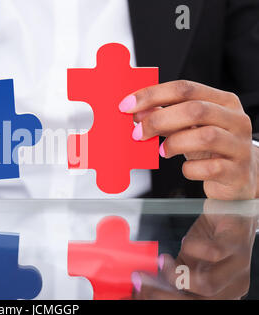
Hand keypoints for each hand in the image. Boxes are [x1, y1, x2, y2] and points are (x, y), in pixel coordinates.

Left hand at [119, 80, 256, 199]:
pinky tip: (187, 169)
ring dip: (174, 143)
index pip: (185, 88)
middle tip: (138, 133)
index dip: (152, 94)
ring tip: (162, 151)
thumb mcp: (189, 127)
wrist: (239, 175)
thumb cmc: (210, 147)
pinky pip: (210, 168)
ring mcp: (239, 145)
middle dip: (158, 120)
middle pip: (195, 110)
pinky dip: (190, 169)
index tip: (127, 105)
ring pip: (205, 137)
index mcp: (223, 101)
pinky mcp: (236, 172)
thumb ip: (165, 117)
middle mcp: (235, 119)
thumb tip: (138, 113)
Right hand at [132, 212, 256, 299]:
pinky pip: (213, 253)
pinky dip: (192, 247)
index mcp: (222, 293)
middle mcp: (233, 285)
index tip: (141, 290)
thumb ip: (174, 274)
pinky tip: (185, 240)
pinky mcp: (237, 244)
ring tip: (162, 259)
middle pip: (201, 302)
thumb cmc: (210, 237)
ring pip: (207, 285)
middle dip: (165, 294)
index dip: (165, 299)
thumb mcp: (189, 262)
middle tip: (143, 281)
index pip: (194, 304)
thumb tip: (144, 283)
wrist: (230, 208)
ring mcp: (238, 266)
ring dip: (176, 273)